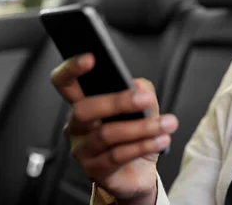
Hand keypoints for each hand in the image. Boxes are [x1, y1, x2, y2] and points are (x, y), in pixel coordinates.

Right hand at [51, 53, 177, 203]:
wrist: (137, 173)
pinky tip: (161, 139)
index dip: (72, 69)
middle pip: (84, 109)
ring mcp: (82, 149)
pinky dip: (143, 145)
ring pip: (106, 134)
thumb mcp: (142, 110)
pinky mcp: (94, 170)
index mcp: (83, 103)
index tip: (91, 58)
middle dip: (117, 102)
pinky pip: (117, 155)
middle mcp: (77, 126)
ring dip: (141, 128)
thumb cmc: (134, 137)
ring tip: (166, 124)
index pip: (65, 83)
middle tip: (144, 99)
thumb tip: (140, 87)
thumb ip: (141, 92)